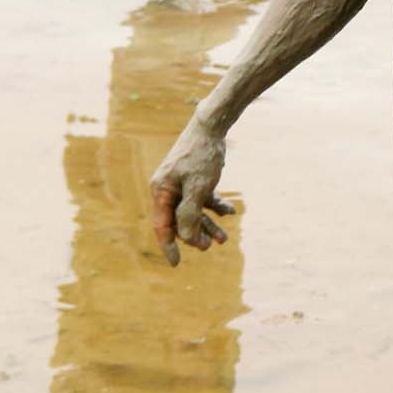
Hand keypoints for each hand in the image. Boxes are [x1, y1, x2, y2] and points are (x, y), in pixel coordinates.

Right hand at [147, 120, 238, 266]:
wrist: (211, 127)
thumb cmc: (202, 156)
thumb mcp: (198, 188)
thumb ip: (190, 214)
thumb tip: (186, 238)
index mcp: (161, 191)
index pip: (162, 225)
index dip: (169, 246)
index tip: (176, 265)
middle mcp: (168, 189)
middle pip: (179, 220)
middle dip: (194, 235)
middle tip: (211, 245)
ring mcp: (181, 184)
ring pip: (193, 212)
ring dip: (208, 225)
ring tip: (224, 239)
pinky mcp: (194, 178)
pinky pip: (203, 199)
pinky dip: (215, 207)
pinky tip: (230, 212)